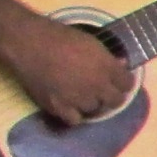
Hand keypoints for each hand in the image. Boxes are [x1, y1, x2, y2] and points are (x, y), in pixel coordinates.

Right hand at [3, 13, 135, 126]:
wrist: (29, 44)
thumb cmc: (59, 36)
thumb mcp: (90, 41)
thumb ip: (107, 58)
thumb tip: (120, 65)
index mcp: (106, 67)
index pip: (127, 83)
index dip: (124, 82)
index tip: (119, 81)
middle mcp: (97, 86)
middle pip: (116, 101)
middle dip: (112, 95)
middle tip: (103, 90)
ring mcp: (78, 99)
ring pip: (94, 109)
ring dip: (90, 103)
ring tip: (81, 94)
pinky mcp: (59, 107)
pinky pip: (74, 120)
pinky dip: (73, 114)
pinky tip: (69, 105)